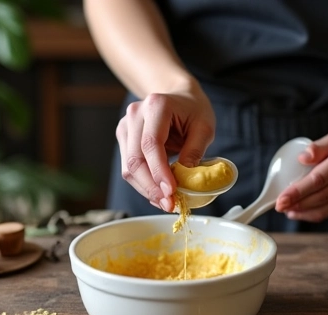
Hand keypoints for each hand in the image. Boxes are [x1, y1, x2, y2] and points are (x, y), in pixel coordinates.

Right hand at [116, 81, 214, 211]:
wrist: (178, 98)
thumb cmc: (193, 111)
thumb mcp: (204, 127)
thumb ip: (195, 151)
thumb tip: (183, 180)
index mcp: (156, 105)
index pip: (151, 144)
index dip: (159, 171)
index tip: (171, 192)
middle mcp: (135, 115)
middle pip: (135, 160)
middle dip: (151, 187)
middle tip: (168, 204)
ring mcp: (125, 127)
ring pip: (128, 169)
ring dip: (146, 189)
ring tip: (165, 201)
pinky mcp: (123, 140)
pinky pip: (129, 169)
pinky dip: (143, 184)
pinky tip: (157, 192)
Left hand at [275, 132, 327, 222]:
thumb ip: (320, 147)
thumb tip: (302, 158)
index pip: (319, 179)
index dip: (298, 191)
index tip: (282, 199)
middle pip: (321, 196)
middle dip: (297, 204)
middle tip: (279, 207)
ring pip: (325, 209)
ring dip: (302, 212)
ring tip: (286, 209)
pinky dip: (311, 215)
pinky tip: (298, 212)